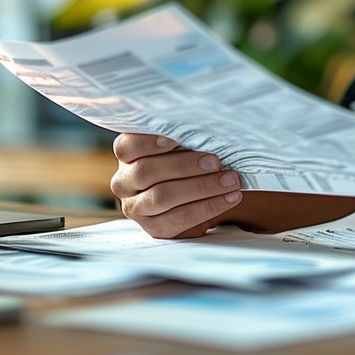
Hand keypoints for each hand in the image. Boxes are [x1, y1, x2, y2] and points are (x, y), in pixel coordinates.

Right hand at [109, 133, 242, 237]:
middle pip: (146, 171)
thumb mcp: (181, 145)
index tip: (176, 139)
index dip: (148, 142)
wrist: (195, 196)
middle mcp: (124, 182)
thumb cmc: (187, 160)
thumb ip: (183, 137)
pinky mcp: (153, 228)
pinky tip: (230, 197)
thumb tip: (207, 126)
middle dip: (184, 165)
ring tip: (230, 180)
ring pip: (163, 196)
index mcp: (127, 155)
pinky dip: (209, 207)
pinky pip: (180, 218)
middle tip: (216, 161)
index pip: (127, 146)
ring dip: (201, 187)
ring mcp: (135, 207)